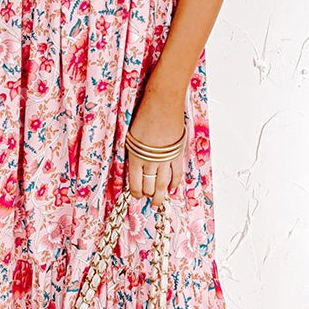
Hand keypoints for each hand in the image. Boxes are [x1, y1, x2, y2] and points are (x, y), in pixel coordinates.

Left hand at [126, 90, 185, 207]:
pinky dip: (174, 183)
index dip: (136, 192)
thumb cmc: (144, 116)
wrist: (162, 105)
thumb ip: (133, 151)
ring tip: (158, 203)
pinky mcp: (176, 154)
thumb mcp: (131, 135)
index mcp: (135, 157)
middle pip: (149, 186)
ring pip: (162, 184)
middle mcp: (149, 161)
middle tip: (149, 201)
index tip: (137, 195)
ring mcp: (164, 159)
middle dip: (148, 195)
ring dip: (160, 195)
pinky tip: (172, 188)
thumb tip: (135, 164)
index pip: (135, 183)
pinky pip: (176, 174)